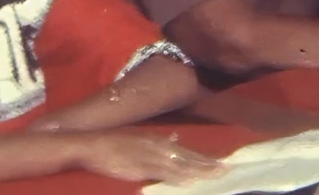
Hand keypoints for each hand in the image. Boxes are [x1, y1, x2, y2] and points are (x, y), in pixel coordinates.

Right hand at [76, 131, 224, 184]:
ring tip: (216, 175)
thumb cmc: (112, 143)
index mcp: (157, 140)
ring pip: (179, 165)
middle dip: (208, 164)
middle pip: (188, 157)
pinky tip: (188, 180)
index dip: (205, 158)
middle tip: (227, 169)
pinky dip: (176, 176)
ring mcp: (149, 156)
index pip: (187, 151)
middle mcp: (157, 146)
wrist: (90, 145)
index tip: (222, 163)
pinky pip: (161, 173)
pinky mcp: (140, 167)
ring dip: (198, 170)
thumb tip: (175, 140)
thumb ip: (157, 142)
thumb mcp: (138, 138)